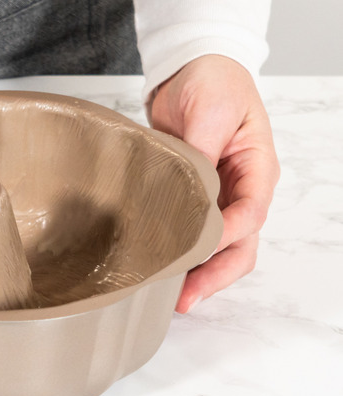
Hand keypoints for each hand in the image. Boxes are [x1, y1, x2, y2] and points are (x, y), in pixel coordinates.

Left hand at [150, 55, 279, 312]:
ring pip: (220, 248)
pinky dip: (185, 255)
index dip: (227, 237)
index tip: (199, 252)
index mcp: (257, 169)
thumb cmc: (212, 84)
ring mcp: (221, 198)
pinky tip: (165, 271)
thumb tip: (190, 189)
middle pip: (240, 244)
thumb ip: (201, 149)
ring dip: (201, 273)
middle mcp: (243, 190)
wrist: (190, 72)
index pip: (250, 214)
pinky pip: (196, 235)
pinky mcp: (195, 199)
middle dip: (215, 274)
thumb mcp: (210, 109)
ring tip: (174, 296)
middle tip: (186, 297)